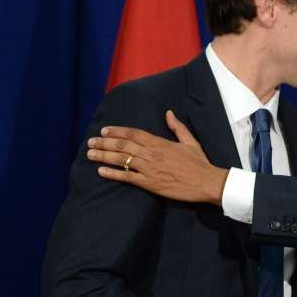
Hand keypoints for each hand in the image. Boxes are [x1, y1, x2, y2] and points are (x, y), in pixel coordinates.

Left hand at [86, 110, 227, 204]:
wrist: (207, 182)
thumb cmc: (200, 163)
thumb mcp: (190, 141)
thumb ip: (177, 127)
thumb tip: (168, 113)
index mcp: (160, 142)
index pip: (133, 133)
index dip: (117, 131)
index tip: (104, 130)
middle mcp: (152, 154)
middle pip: (123, 145)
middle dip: (104, 142)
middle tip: (90, 141)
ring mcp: (150, 169)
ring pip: (122, 159)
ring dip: (104, 155)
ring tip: (90, 153)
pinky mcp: (150, 184)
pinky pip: (127, 177)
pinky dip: (113, 174)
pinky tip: (101, 171)